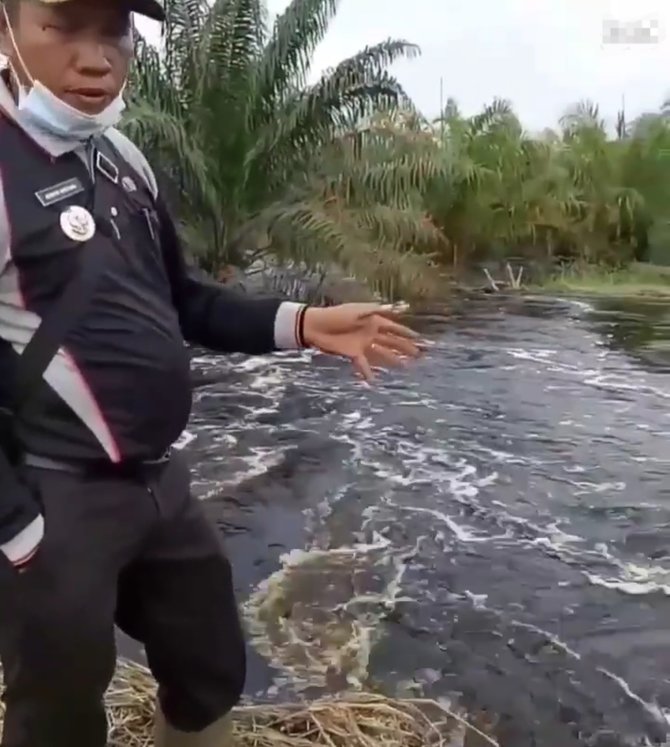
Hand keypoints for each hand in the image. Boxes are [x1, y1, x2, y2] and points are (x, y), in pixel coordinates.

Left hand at [302, 302, 424, 380]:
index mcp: (373, 321)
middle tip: (418, 355)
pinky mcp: (352, 353)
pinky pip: (363, 365)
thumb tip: (395, 309)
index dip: (405, 332)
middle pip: (391, 341)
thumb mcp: (357, 310)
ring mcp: (362, 344)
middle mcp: (370, 333)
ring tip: (405, 367)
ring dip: (393, 360)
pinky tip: (374, 383)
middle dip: (404, 347)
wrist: (316, 326)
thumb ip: (375, 310)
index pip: (393, 328)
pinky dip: (368, 374)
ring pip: (381, 353)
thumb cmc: (336, 315)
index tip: (418, 338)